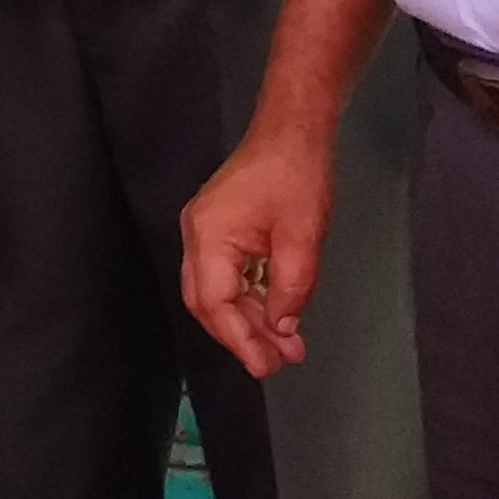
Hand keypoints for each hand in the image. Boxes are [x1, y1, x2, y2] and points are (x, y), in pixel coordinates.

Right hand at [182, 133, 335, 377]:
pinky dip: (248, 299)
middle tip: (276, 364)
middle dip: (240, 335)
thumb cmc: (297, 178)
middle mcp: (196, 237)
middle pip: (205, 302)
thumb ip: (291, 288)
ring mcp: (203, 231)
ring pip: (214, 291)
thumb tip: (282, 328)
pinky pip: (225, 275)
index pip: (214, 302)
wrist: (291, 133)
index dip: (240, 338)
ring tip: (285, 346)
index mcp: (209, 237)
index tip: (266, 366)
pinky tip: (276, 314)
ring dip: (247, 319)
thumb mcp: (303, 238)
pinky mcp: (217, 228)